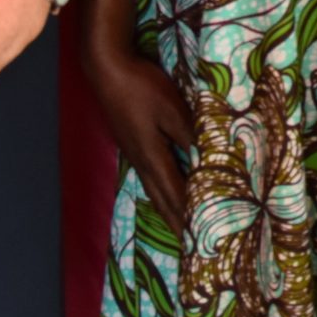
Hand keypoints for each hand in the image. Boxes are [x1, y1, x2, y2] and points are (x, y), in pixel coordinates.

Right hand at [83, 35, 194, 228]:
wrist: (106, 68)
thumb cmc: (141, 87)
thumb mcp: (172, 109)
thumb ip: (191, 136)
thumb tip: (210, 162)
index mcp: (152, 157)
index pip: (176, 195)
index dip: (189, 218)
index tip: (201, 240)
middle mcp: (142, 161)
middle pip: (162, 199)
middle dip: (177, 223)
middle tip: (190, 248)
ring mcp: (134, 152)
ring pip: (155, 189)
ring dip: (168, 209)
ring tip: (179, 227)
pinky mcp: (132, 142)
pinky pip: (151, 176)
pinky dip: (162, 191)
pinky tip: (165, 190)